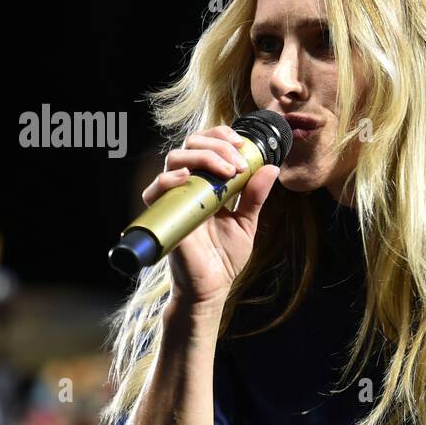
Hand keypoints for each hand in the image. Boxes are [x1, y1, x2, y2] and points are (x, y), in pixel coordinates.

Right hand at [140, 125, 280, 307]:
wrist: (212, 288)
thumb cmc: (224, 257)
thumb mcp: (247, 222)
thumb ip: (255, 196)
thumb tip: (271, 167)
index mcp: (207, 184)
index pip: (206, 145)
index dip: (221, 136)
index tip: (243, 144)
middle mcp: (188, 187)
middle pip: (191, 145)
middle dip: (218, 145)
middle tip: (239, 163)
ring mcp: (175, 200)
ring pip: (175, 159)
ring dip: (203, 157)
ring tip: (227, 171)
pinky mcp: (164, 217)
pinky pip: (154, 191)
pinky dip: (168, 180)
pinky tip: (187, 178)